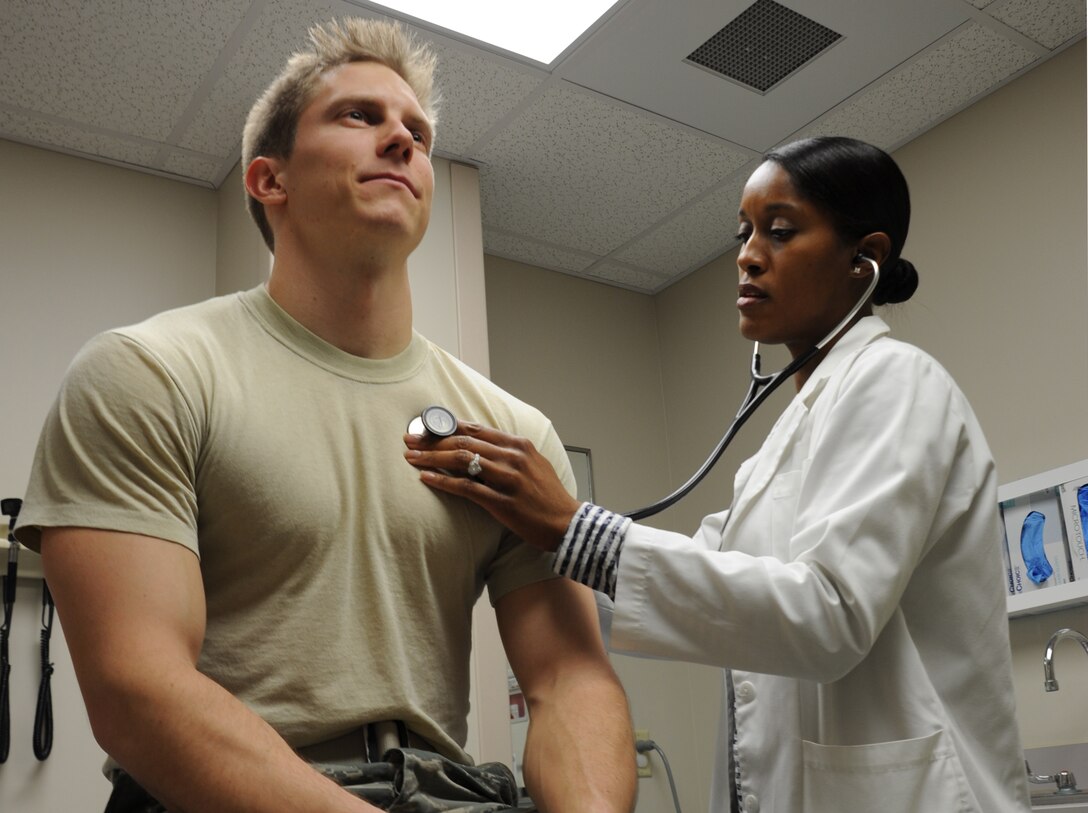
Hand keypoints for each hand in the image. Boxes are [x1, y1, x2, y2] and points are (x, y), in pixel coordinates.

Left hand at [403, 422, 581, 551]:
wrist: (567, 523)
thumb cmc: (548, 496)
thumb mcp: (533, 464)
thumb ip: (508, 452)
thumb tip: (477, 445)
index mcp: (519, 444)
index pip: (476, 428)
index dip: (447, 427)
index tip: (425, 429)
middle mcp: (513, 457)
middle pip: (464, 441)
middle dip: (432, 440)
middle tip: (409, 441)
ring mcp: (508, 479)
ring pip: (462, 460)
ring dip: (432, 458)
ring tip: (411, 458)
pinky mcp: (503, 502)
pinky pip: (466, 488)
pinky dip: (443, 481)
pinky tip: (426, 479)